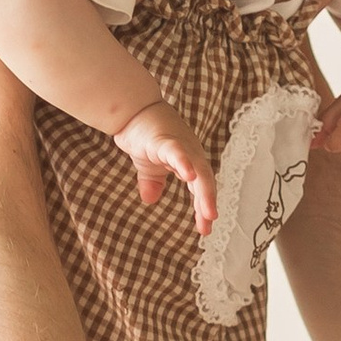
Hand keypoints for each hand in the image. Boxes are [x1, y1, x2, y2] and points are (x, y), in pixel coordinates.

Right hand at [113, 99, 217, 232]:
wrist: (131, 110)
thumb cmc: (143, 134)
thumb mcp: (148, 165)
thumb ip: (153, 182)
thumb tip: (150, 200)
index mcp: (189, 162)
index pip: (201, 188)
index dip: (203, 208)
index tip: (205, 230)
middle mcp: (191, 154)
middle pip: (205, 181)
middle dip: (208, 203)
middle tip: (209, 223)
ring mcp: (181, 146)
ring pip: (198, 170)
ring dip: (204, 191)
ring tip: (208, 211)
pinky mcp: (165, 139)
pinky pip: (177, 152)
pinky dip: (184, 163)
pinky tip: (189, 176)